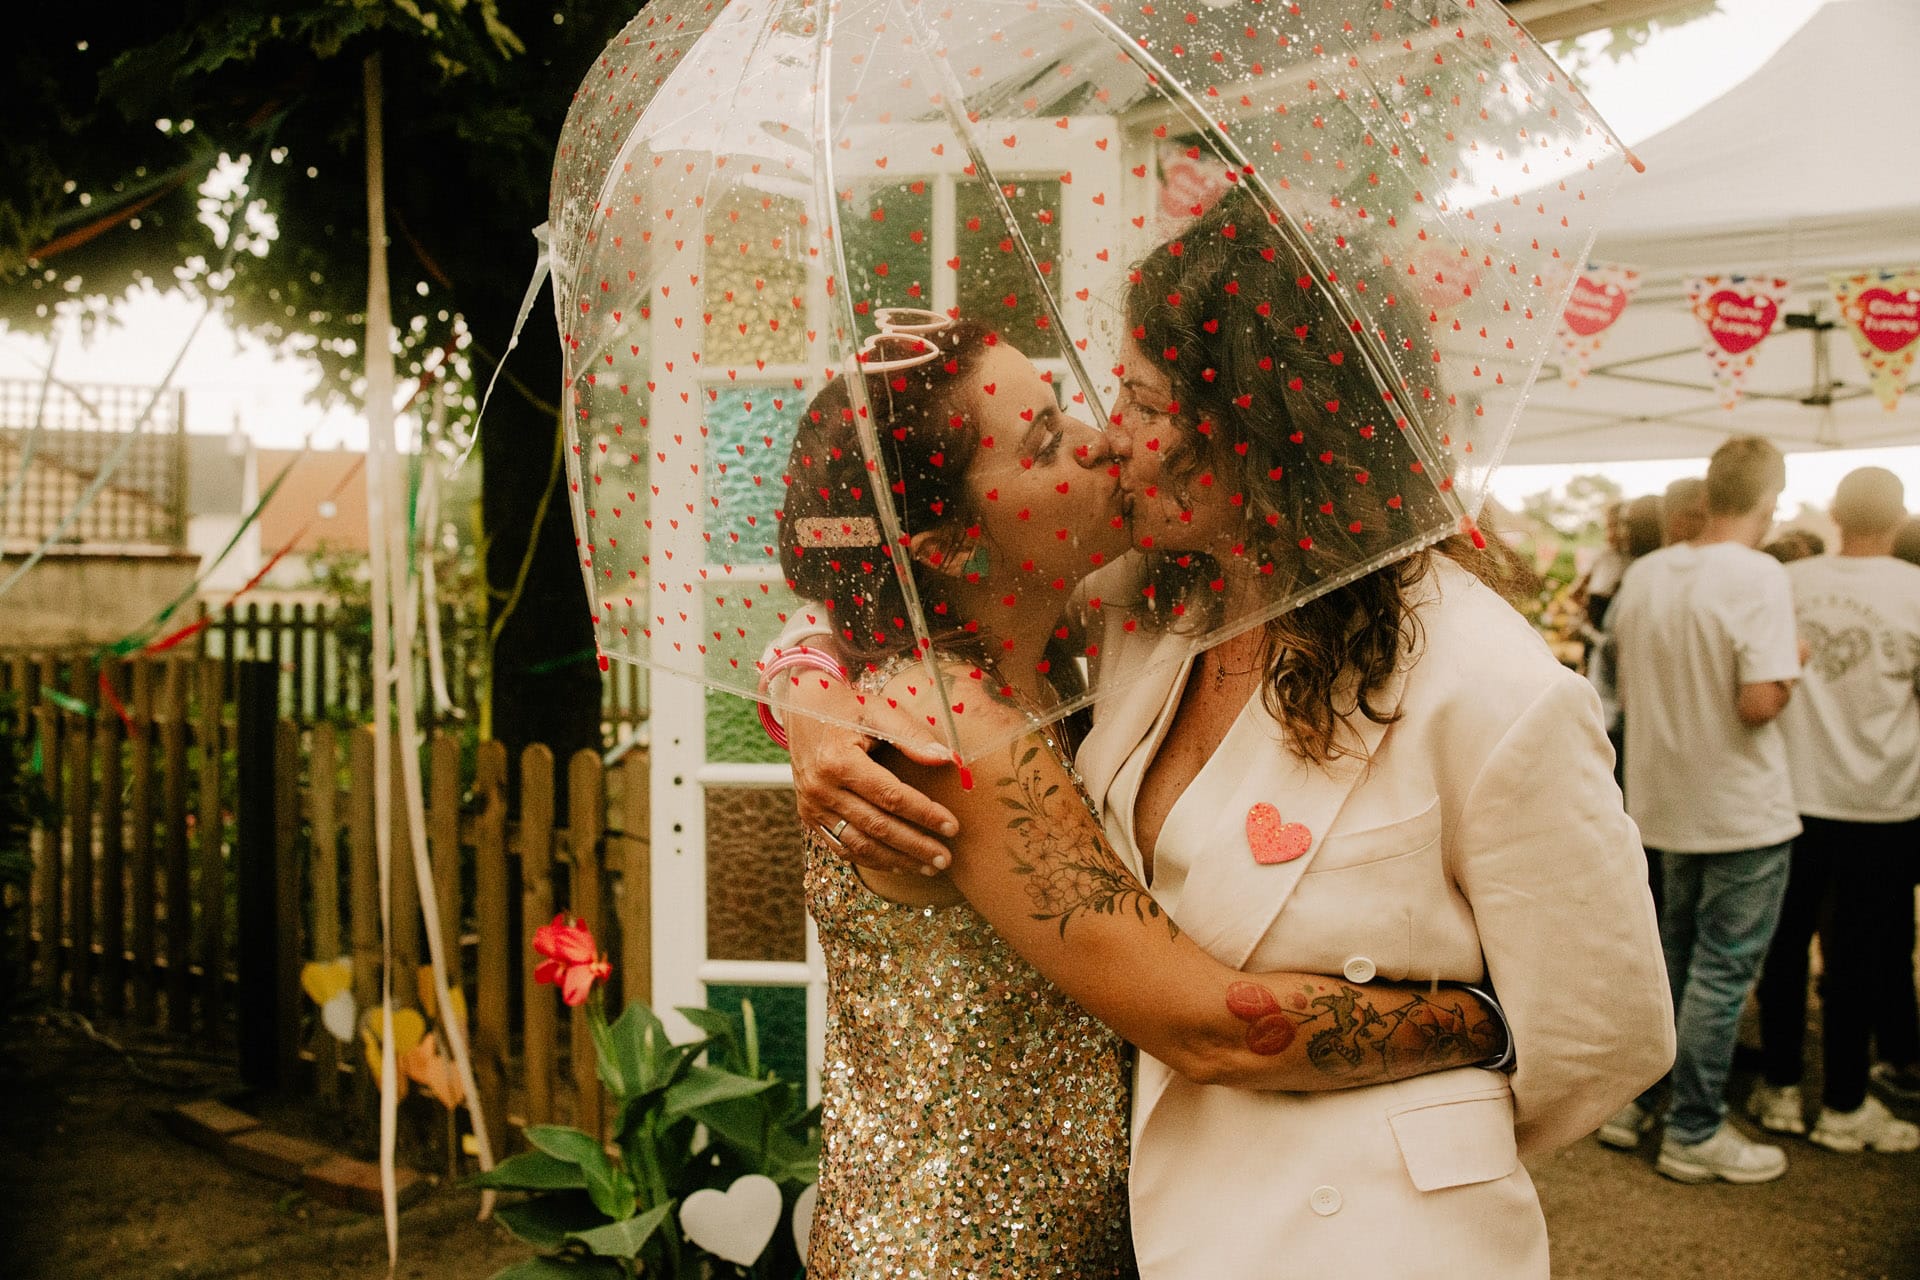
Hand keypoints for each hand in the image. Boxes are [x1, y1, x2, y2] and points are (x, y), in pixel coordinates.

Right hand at [784, 675, 958, 875]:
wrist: (801, 710)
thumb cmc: (847, 708)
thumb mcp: (878, 710)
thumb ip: (910, 734)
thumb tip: (946, 758)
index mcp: (839, 761)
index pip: (890, 796)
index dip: (923, 813)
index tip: (952, 825)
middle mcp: (821, 788)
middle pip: (876, 826)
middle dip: (915, 845)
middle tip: (945, 858)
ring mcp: (812, 806)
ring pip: (859, 844)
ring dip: (897, 859)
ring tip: (929, 867)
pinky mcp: (809, 816)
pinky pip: (842, 846)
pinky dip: (872, 859)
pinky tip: (898, 863)